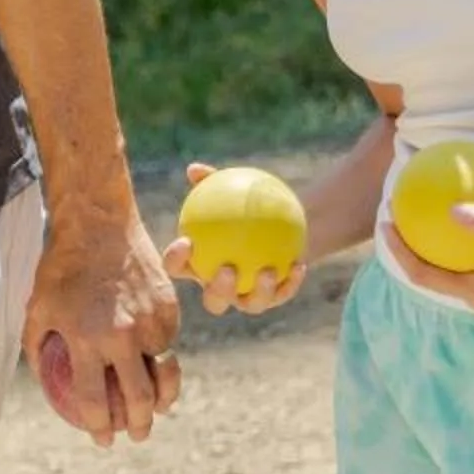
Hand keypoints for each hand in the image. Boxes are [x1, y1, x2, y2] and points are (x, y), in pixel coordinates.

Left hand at [23, 198, 181, 447]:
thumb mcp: (38, 306)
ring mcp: (151, 323)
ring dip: (162, 402)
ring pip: (165, 377)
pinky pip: (169, 346)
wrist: (99, 225)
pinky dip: (164, 361)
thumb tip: (45, 380)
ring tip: (156, 412)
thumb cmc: (61, 267)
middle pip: (138, 401)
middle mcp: (123, 336)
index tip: (101, 438)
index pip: (95, 402)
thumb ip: (39, 347)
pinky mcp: (170, 310)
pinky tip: (157, 369)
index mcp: (86, 339)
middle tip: (134, 435)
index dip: (98, 427)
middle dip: (137, 427)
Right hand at [162, 161, 307, 316]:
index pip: (177, 267)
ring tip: (268, 270)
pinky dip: (290, 281)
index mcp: (197, 266)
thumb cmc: (241, 205)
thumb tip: (195, 168)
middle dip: (219, 290)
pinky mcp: (274, 299)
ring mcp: (247, 298)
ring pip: (251, 304)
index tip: (186, 241)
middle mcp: (219, 288)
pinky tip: (298, 264)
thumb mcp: (228, 190)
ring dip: (260, 291)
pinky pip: (282, 294)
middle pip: (213, 300)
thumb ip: (210, 182)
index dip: (175, 260)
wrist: (274, 225)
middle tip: (228, 269)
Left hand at [381, 211, 473, 311]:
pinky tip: (450, 204)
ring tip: (411, 207)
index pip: (423, 275)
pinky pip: (463, 251)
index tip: (385, 223)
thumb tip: (453, 210)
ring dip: (425, 239)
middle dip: (406, 244)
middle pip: (428, 270)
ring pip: (444, 262)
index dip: (399, 251)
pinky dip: (452, 232)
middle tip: (392, 212)